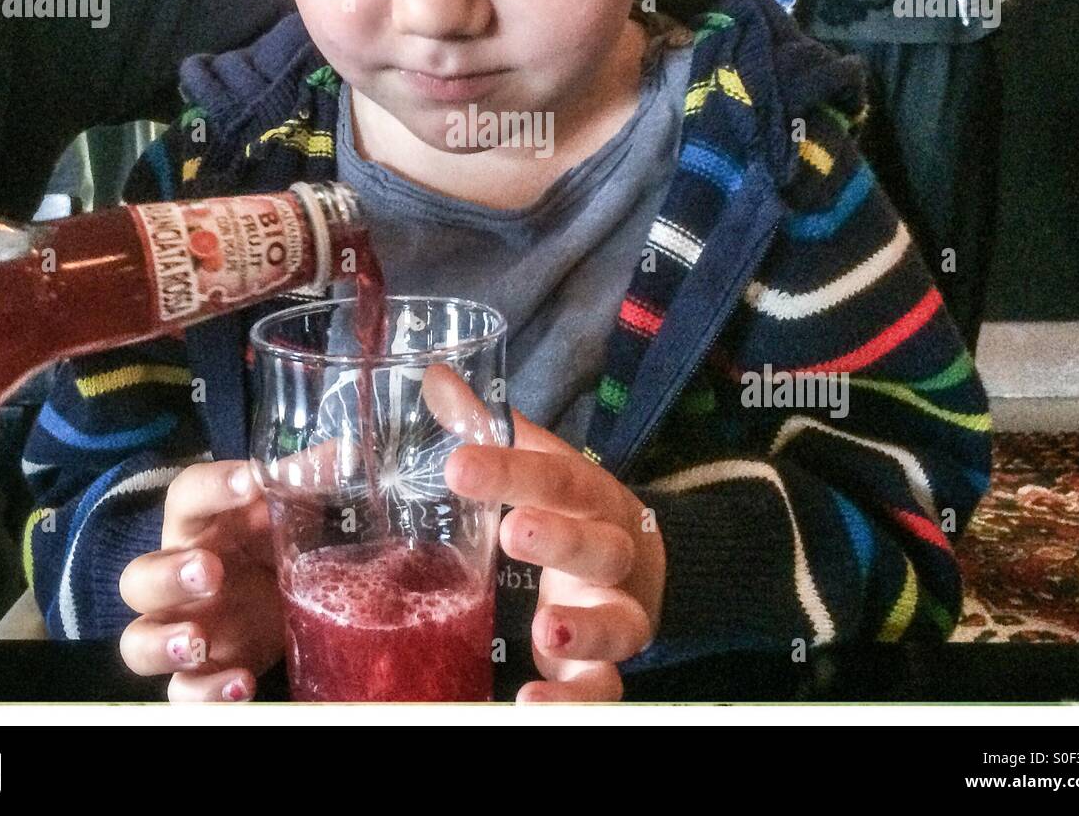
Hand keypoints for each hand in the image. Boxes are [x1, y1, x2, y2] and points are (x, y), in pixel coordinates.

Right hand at [118, 461, 282, 701]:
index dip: (213, 485)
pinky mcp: (200, 674)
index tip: (250, 480)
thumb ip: (306, 482)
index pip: (186, 496)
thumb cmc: (271, 545)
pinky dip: (205, 695)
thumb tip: (342, 452)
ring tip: (199, 641)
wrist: (278, 601)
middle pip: (140, 577)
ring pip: (138, 642)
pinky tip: (241, 684)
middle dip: (169, 575)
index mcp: (199, 527)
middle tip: (210, 571)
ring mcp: (184, 630)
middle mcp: (178, 578)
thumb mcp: (287, 514)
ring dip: (164, 643)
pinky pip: (181, 695)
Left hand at [441, 372, 666, 703]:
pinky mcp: (608, 669)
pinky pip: (604, 691)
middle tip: (514, 531)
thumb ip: (487, 427)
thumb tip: (433, 375)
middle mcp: (613, 555)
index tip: (459, 464)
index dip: (513, 468)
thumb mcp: (538, 467)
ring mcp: (617, 615)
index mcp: (591, 497)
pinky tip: (531, 702)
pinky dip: (574, 703)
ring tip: (548, 628)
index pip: (559, 476)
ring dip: (586, 627)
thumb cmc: (571, 511)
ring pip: (619, 623)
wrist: (646, 569)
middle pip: (600, 545)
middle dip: (561, 539)